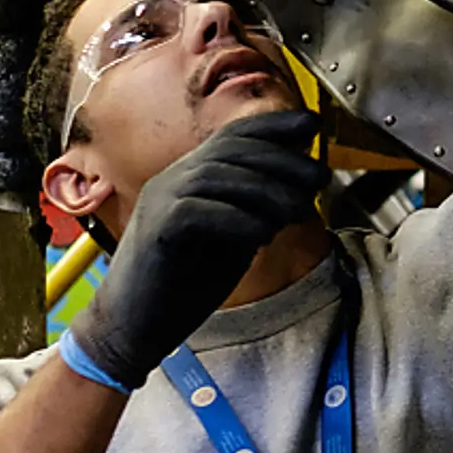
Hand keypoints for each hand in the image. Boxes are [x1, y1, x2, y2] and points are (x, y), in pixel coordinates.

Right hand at [71, 110, 326, 389]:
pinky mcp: (155, 231)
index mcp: (189, 177)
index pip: (232, 136)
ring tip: (298, 210)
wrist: (134, 327)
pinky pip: (197, 212)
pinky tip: (263, 235)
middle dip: (281, 159)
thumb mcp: (230, 240)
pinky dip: (236, 220)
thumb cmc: (182, 286)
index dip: (273, 126)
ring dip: (266, 191)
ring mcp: (159, 202)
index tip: (312, 125)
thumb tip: (300, 191)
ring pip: (216, 176)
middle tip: (318, 177)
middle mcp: (172, 180)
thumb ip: (255, 211)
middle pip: (229, 149)